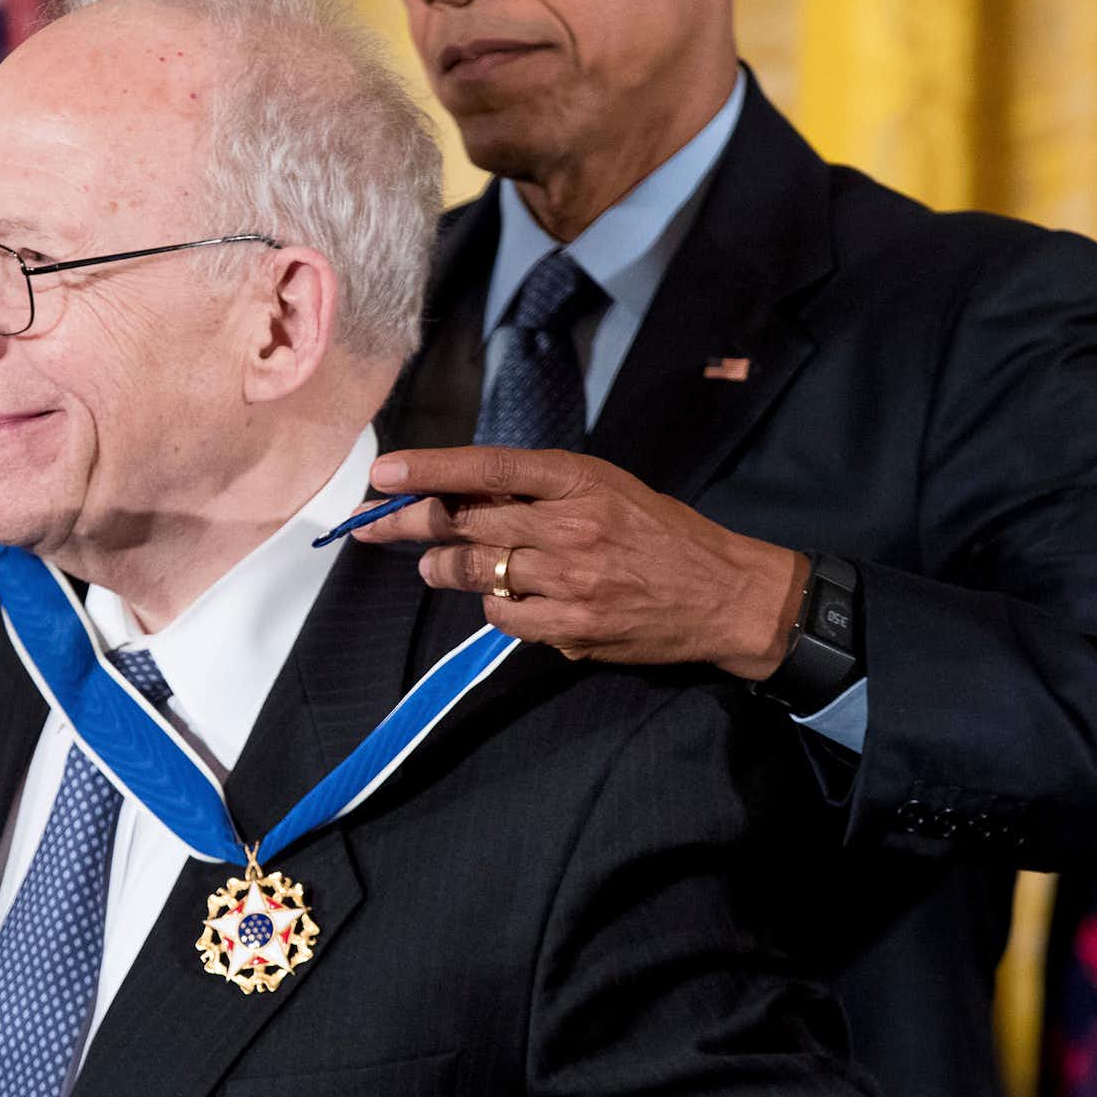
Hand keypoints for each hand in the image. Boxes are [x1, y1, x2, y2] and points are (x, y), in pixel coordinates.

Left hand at [355, 447, 808, 675]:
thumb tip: (464, 494)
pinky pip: (504, 618)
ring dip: (443, 569)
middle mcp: (570, 526)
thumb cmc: (661, 533)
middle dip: (409, 522)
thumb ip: (542, 489)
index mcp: (579, 480)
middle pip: (465, 522)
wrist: (724, 594)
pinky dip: (494, 608)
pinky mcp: (573, 629)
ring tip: (436, 566)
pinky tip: (506, 600)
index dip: (429, 468)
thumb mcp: (608, 488)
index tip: (383, 472)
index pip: (488, 467)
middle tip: (372, 525)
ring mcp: (570, 581)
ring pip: (476, 573)